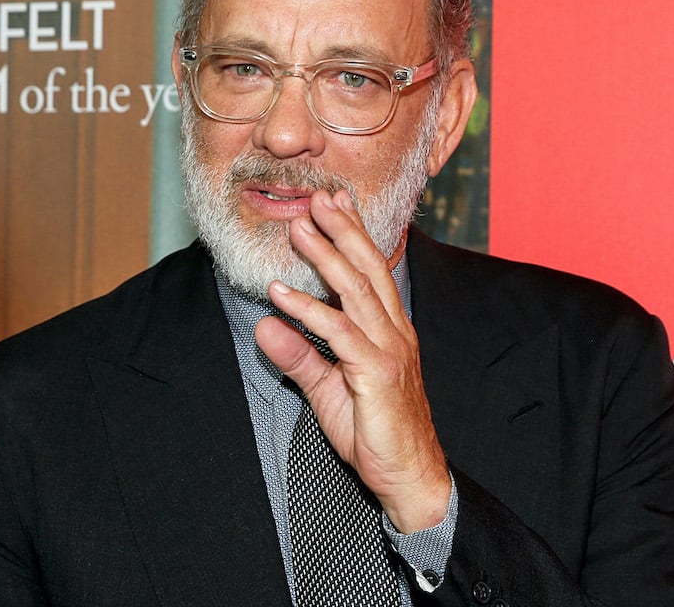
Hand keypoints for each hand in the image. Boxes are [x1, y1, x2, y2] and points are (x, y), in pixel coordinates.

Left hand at [255, 189, 450, 532]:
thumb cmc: (375, 432)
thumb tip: (264, 325)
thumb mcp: (329, 388)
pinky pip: (339, 334)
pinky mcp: (377, 374)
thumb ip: (299, 356)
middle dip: (342, 229)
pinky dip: (308, 310)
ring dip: (324, 256)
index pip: (371, 271)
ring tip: (298, 229)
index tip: (335, 202)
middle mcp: (393, 332)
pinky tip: (281, 295)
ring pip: (355, 291)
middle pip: (367, 268)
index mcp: (388, 330)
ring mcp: (388, 350)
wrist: (409, 476)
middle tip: (318, 197)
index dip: (353, 234)